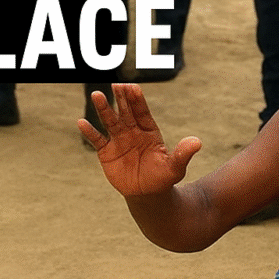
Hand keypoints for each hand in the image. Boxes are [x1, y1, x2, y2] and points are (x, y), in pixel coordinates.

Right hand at [78, 83, 201, 197]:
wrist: (148, 194)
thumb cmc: (163, 178)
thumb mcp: (175, 167)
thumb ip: (183, 154)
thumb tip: (197, 142)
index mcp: (149, 130)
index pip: (142, 112)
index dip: (137, 100)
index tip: (132, 87)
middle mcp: (132, 131)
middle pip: (125, 111)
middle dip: (120, 98)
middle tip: (115, 84)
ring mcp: (118, 140)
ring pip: (110, 121)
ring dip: (103, 108)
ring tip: (97, 95)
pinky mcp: (106, 152)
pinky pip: (97, 139)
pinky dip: (89, 131)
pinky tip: (81, 122)